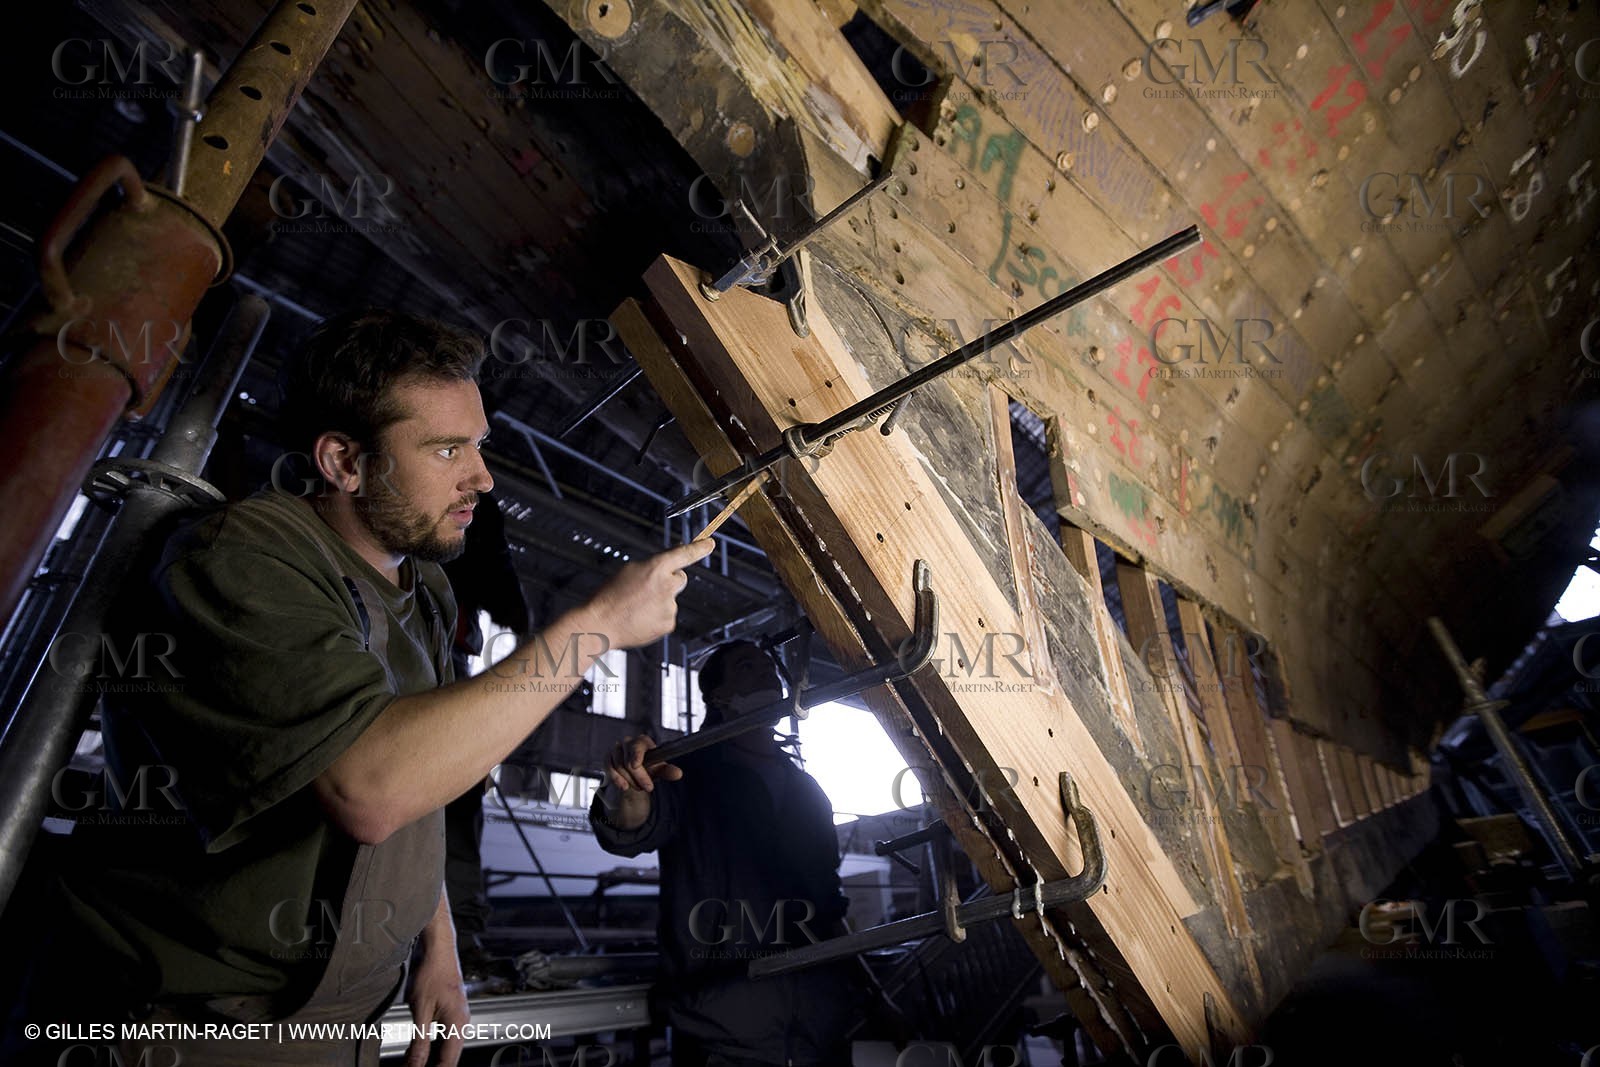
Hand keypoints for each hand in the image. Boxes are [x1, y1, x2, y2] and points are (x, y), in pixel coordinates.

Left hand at [405, 941, 468, 1066]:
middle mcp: (463, 1021)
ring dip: (434, 1058)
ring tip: (415, 1064)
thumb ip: (419, 1041)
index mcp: (458, 1023)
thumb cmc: (432, 974)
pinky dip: (434, 1046)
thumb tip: (415, 1064)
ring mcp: (460, 1016)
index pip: (448, 1061)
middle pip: (451, 1057)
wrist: (439, 950)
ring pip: (449, 1047)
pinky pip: (447, 1036)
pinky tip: (421, 1049)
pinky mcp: (453, 1012)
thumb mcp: (421, 1010)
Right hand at [584, 540, 714, 648]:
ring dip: (659, 601)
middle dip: (669, 581)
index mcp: (656, 568)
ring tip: (637, 606)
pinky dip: (657, 616)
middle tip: (649, 588)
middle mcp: (667, 586)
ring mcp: (669, 606)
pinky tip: (640, 617)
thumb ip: (653, 565)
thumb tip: (667, 563)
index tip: (710, 544)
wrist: (600, 624)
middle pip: (680, 578)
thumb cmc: (610, 597)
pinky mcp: (668, 624)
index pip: (684, 554)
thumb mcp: (629, 570)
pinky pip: (667, 616)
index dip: (699, 548)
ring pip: (671, 599)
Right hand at [605, 735, 682, 793]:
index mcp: (643, 741)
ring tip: (638, 786)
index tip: (636, 765)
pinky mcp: (608, 758)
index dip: (637, 755)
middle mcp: (628, 742)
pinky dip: (616, 778)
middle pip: (628, 759)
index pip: (639, 745)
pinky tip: (623, 786)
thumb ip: (668, 771)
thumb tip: (678, 773)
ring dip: (629, 780)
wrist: (636, 776)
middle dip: (638, 776)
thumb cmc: (649, 768)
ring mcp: (616, 749)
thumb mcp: (660, 771)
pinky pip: (608, 768)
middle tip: (647, 787)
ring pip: (618, 765)